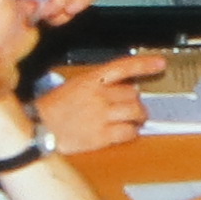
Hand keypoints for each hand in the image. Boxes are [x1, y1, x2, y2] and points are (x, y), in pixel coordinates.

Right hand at [37, 54, 166, 154]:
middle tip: (131, 106)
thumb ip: (96, 85)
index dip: (145, 65)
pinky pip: (129, 132)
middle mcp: (99, 95)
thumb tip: (117, 87)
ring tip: (134, 120)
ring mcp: (102, 115)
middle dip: (135, 101)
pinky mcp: (103, 135)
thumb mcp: (73, 86)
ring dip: (138, 117)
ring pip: (136, 112)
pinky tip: (126, 132)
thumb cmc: (52, 109)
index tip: (160, 63)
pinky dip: (132, 133)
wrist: (39, 129)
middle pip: (134, 93)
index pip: (124, 67)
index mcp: (91, 80)